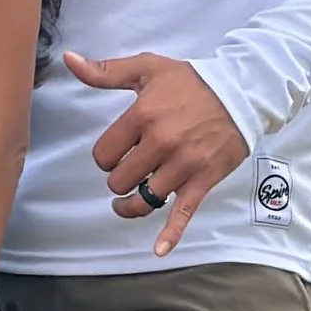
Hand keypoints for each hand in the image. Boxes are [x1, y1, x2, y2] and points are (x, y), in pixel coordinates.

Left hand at [63, 50, 250, 257]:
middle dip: (119, 178)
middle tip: (127, 171)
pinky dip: (171, 234)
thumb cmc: (191, 81)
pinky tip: (159, 250)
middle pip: (120, 180)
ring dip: (133, 203)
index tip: (113, 154)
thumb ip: (105, 71)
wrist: (241, 91)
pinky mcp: (202, 180)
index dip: (104, 157)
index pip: (103, 154)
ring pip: (144, 199)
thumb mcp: (146, 68)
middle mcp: (161, 142)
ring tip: (126, 201)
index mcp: (142, 115)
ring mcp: (183, 165)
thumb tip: (69, 60)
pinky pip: (183, 213)